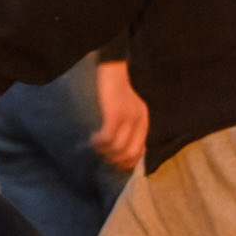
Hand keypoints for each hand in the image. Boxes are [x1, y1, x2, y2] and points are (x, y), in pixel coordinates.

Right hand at [87, 54, 149, 179]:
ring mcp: (127, 117)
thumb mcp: (128, 108)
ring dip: (104, 152)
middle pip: (130, 153)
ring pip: (117, 147)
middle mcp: (138, 120)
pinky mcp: (114, 114)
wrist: (111, 69)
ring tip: (95, 148)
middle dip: (117, 161)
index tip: (117, 166)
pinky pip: (107, 137)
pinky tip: (92, 140)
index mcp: (143, 120)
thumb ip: (128, 125)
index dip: (129, 163)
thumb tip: (120, 149)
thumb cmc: (115, 89)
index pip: (140, 151)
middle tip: (104, 160)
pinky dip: (98, 143)